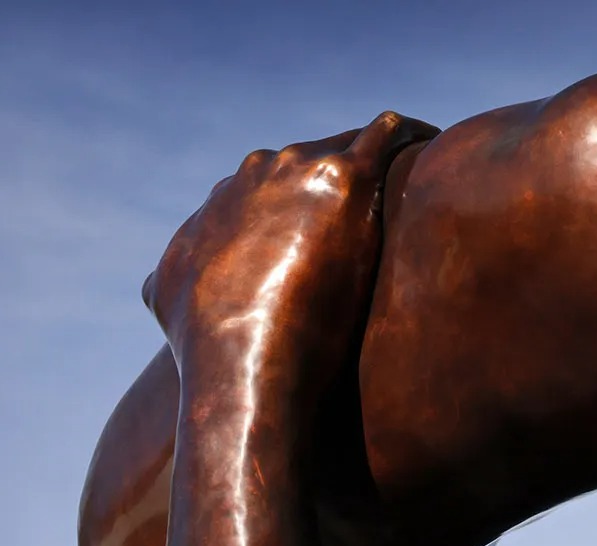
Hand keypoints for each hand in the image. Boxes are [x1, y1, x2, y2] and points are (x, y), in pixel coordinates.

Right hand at [144, 112, 435, 384]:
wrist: (241, 358)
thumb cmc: (212, 351)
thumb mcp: (168, 307)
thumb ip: (172, 285)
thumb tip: (162, 288)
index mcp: (220, 202)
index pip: (269, 189)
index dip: (304, 207)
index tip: (337, 229)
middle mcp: (253, 175)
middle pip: (309, 163)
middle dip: (342, 181)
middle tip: (386, 205)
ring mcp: (296, 171)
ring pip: (348, 144)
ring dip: (380, 158)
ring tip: (419, 175)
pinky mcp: (341, 177)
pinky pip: (385, 136)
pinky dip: (409, 137)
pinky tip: (435, 144)